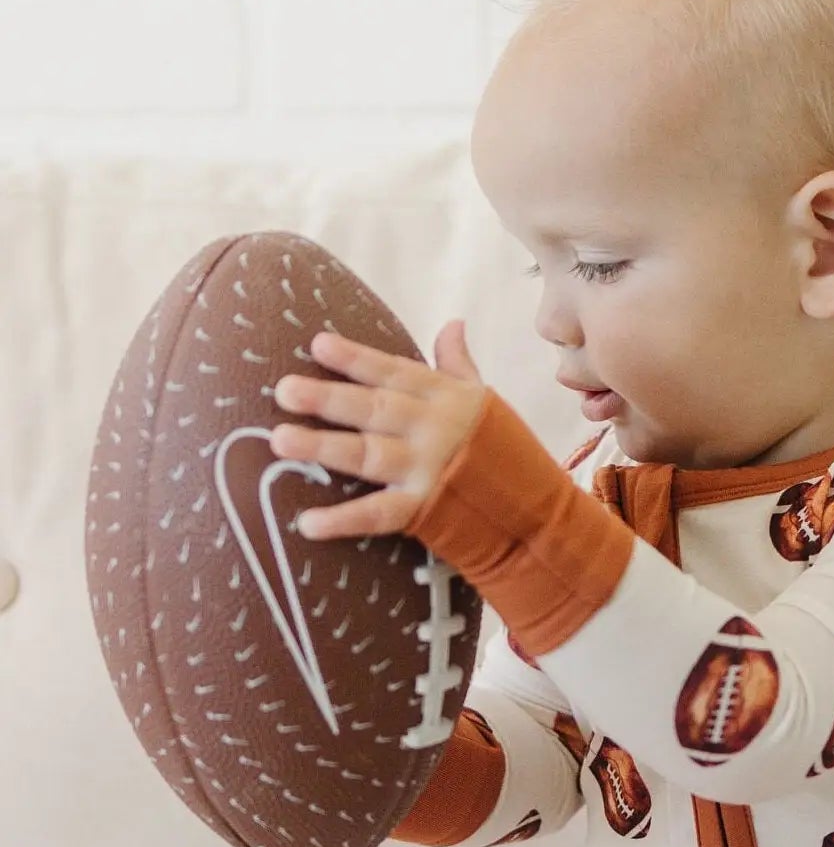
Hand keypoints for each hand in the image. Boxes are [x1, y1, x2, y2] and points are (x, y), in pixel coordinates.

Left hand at [269, 319, 487, 539]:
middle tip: (283, 390)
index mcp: (447, 398)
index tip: (317, 344)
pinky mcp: (426, 511)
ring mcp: (429, 471)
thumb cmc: (508, 453)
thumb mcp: (486, 400)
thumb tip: (452, 323)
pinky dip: (342, 520)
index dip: (356, 358)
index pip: (395, 372)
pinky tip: (306, 522)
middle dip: (328, 399)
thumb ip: (458, 365)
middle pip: (374, 410)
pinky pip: (378, 515)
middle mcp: (435, 430)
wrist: (540, 513)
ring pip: (368, 455)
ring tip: (279, 440)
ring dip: (323, 447)